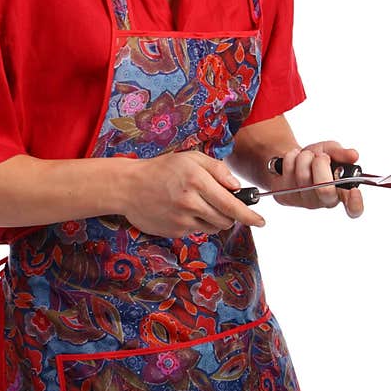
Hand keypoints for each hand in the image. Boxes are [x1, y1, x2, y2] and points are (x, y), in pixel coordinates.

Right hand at [120, 151, 265, 237]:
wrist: (129, 186)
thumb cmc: (162, 169)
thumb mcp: (191, 158)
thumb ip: (218, 169)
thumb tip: (237, 187)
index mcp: (197, 181)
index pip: (231, 204)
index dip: (249, 215)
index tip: (261, 221)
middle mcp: (190, 202)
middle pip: (226, 219)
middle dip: (231, 215)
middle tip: (222, 204)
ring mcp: (181, 219)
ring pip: (213, 228)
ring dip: (215, 219)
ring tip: (199, 204)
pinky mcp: (174, 231)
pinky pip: (197, 231)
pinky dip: (197, 223)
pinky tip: (184, 210)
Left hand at [273, 141, 363, 218]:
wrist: (293, 158)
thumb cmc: (315, 158)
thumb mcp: (331, 151)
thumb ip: (342, 153)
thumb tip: (354, 155)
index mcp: (340, 192)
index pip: (353, 208)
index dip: (355, 203)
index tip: (354, 191)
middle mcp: (323, 201)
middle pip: (325, 190)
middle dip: (321, 165)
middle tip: (320, 157)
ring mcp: (304, 201)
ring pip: (303, 176)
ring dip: (305, 157)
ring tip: (306, 156)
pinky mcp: (285, 197)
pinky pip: (289, 170)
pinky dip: (291, 157)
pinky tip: (294, 160)